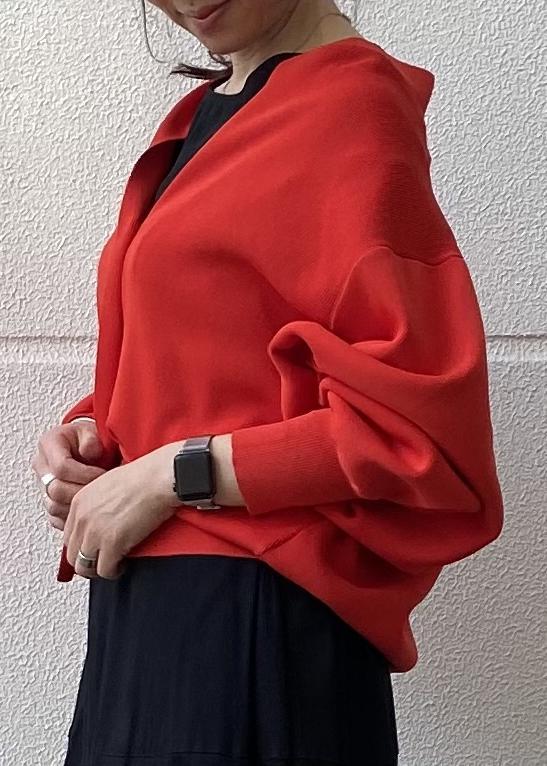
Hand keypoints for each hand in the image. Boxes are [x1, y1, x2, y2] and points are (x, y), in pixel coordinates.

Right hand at [31, 421, 106, 531]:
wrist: (89, 446)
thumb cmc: (91, 438)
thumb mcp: (93, 431)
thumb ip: (91, 438)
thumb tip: (89, 451)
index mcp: (49, 444)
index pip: (61, 467)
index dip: (85, 474)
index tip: (103, 476)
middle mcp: (42, 466)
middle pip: (55, 490)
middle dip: (83, 493)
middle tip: (104, 492)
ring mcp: (43, 486)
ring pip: (54, 507)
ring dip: (79, 508)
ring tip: (99, 502)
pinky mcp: (50, 501)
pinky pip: (56, 518)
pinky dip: (73, 519)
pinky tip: (89, 512)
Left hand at [62, 443, 180, 579]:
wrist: (158, 479)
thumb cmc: (143, 477)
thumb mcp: (107, 485)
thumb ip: (96, 504)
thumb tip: (101, 520)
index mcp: (79, 502)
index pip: (68, 536)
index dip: (82, 546)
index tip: (93, 549)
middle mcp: (82, 519)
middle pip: (72, 554)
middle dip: (87, 561)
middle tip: (102, 561)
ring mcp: (95, 533)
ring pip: (84, 567)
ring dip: (98, 569)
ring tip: (113, 565)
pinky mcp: (112, 545)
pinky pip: (105, 570)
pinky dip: (114, 571)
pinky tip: (123, 564)